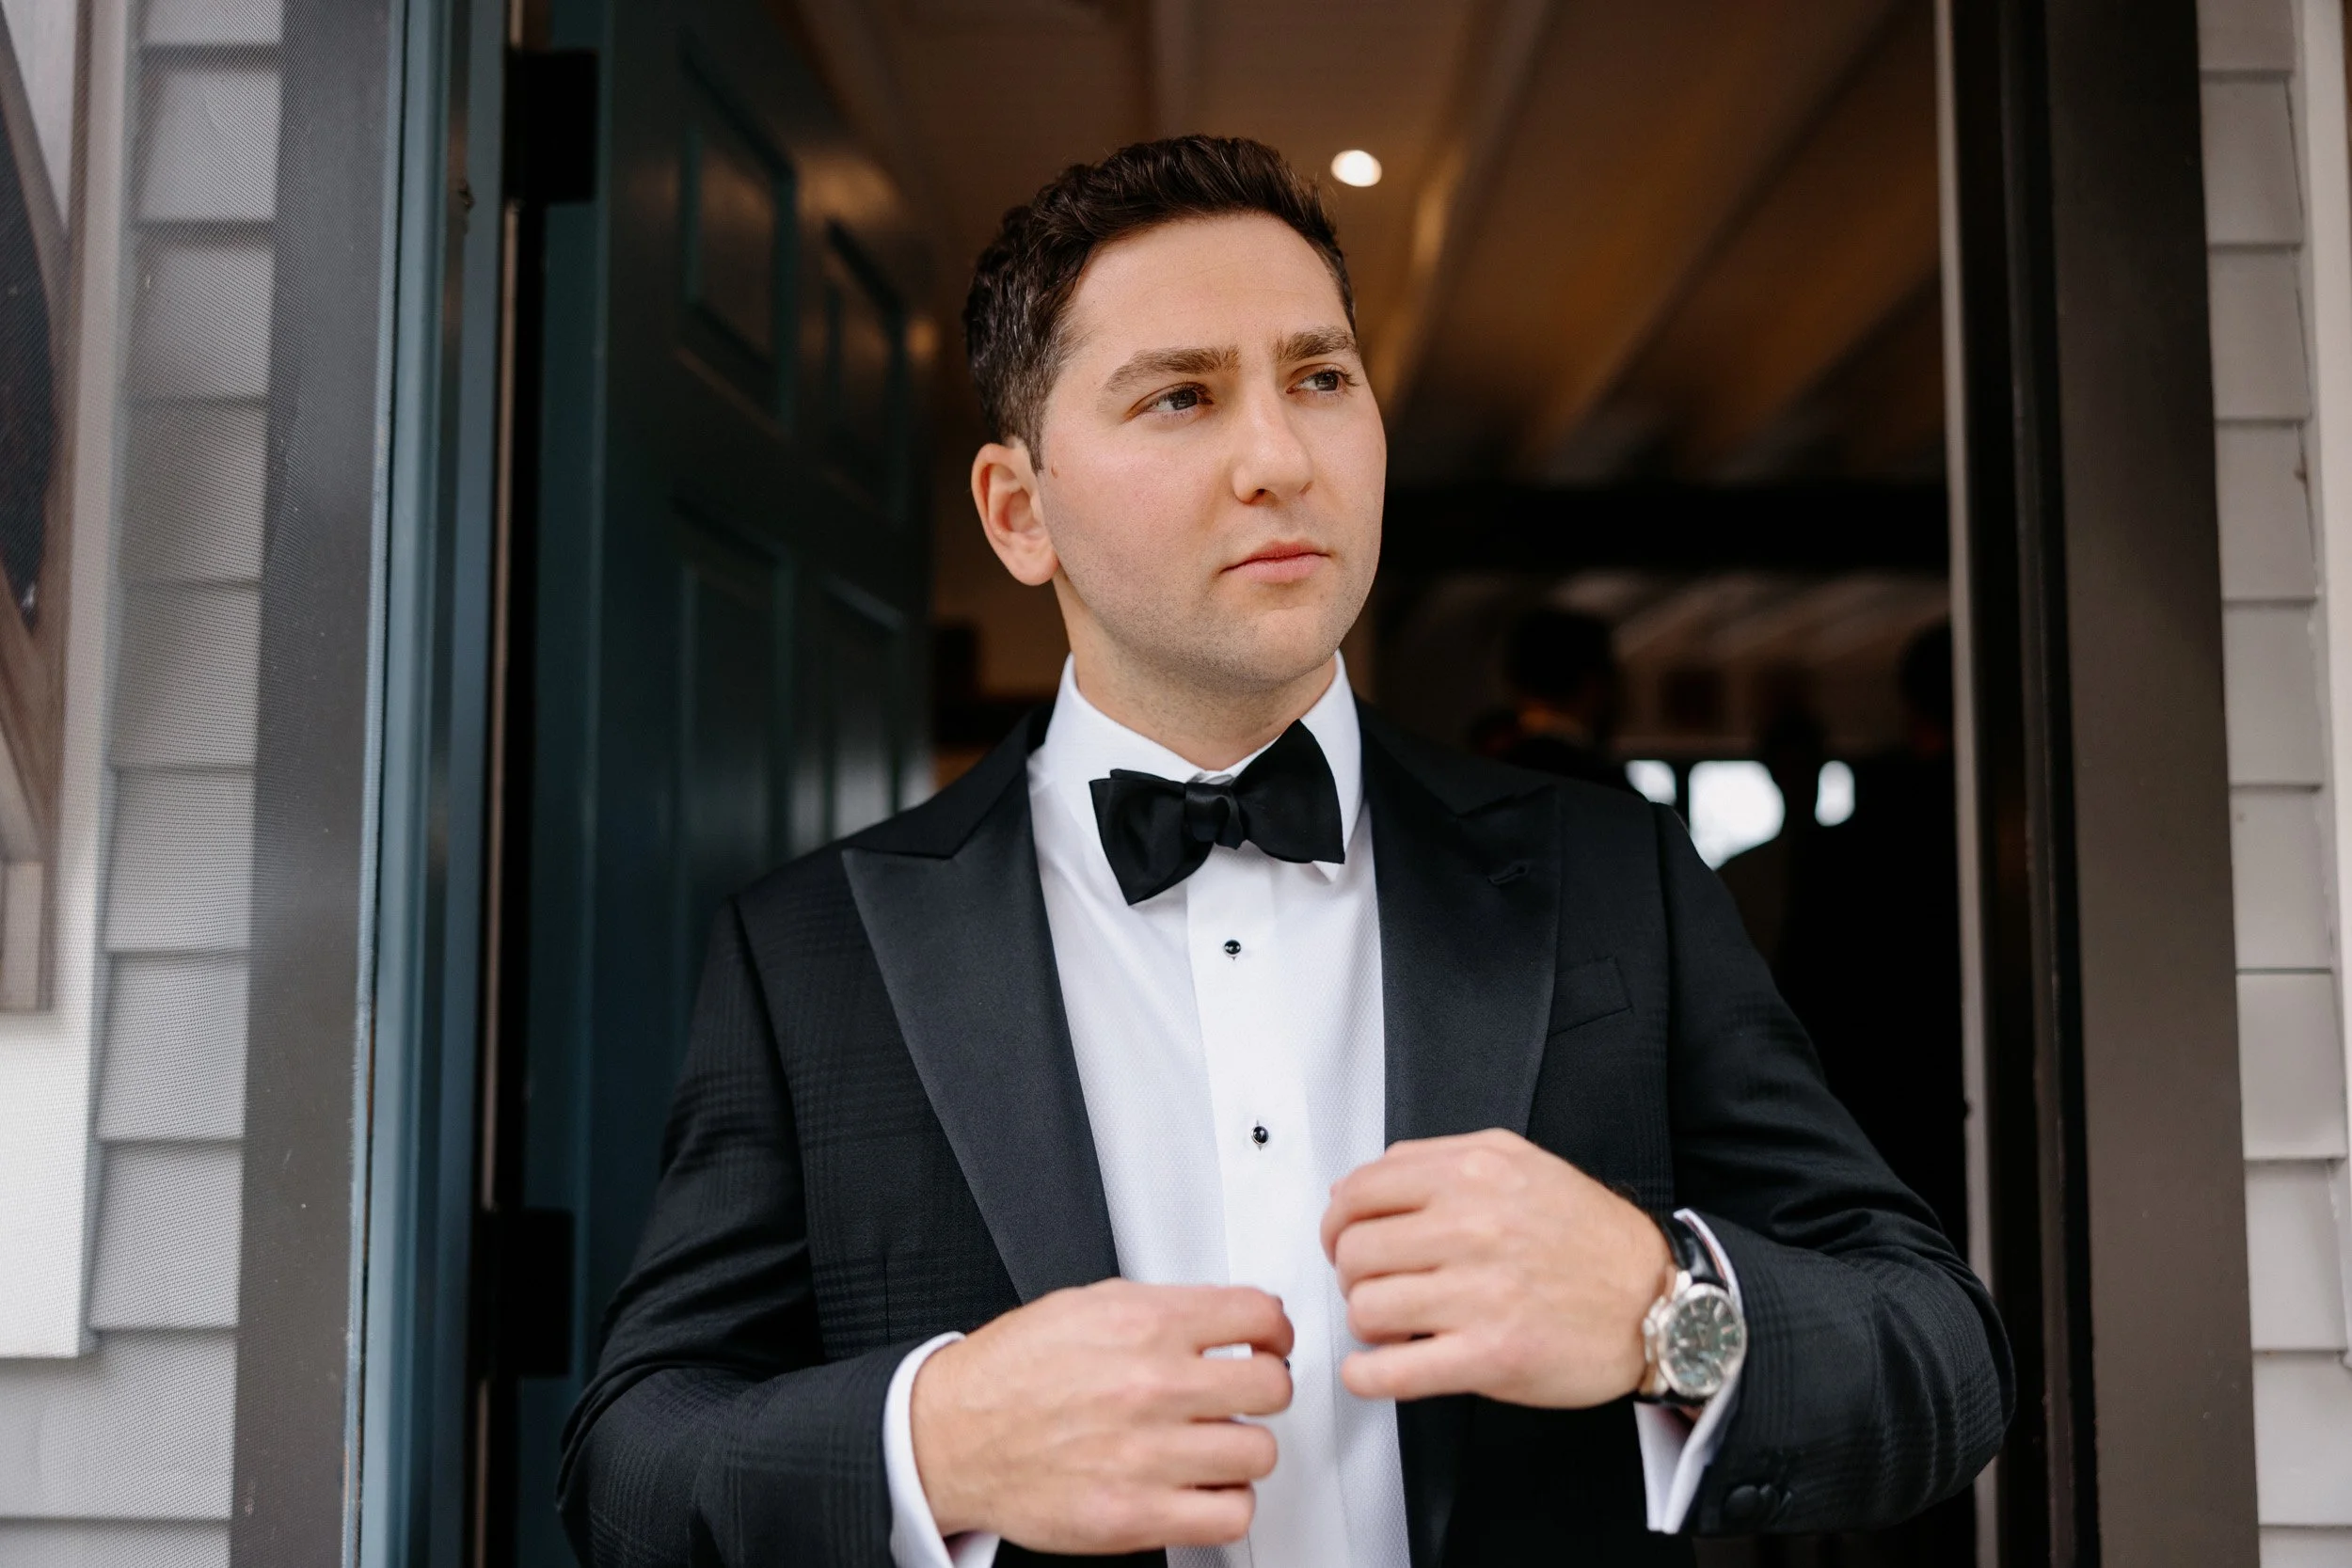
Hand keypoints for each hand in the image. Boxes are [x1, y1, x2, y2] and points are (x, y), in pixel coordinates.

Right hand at [909, 1279, 1293, 1551]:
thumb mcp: (1087, 1306)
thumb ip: (1163, 1308)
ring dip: (1242, 1448)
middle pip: (1272, 1386)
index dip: (1273, 1331)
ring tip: (1214, 1443)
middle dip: (1262, 1388)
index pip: (1259, 1316)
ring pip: (1259, 1452)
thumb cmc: (1011, 1373)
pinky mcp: (1135, 1516)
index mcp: (1143, 1325)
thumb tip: (1227, 1316)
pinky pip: (1231, 1514)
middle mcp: (1150, 1386)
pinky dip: (1226, 1502)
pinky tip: (1203, 1485)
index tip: (1268, 1343)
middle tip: (1242, 1395)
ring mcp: (1146, 1455)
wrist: (951, 1436)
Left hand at [1320, 1128, 1670, 1407]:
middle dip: (1351, 1274)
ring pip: (1366, 1308)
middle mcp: (1474, 1227)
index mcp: (1474, 1175)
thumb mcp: (1518, 1163)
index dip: (1339, 1221)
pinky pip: (1392, 1372)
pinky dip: (1368, 1377)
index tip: (1344, 1239)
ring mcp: (1481, 1294)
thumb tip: (1361, 1185)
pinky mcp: (1491, 1356)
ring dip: (1367, 1323)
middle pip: (1354, 1252)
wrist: (1655, 1300)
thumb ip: (1438, 1162)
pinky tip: (1375, 1370)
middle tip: (1372, 1284)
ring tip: (1391, 1324)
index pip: (1359, 1192)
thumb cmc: (1588, 1237)